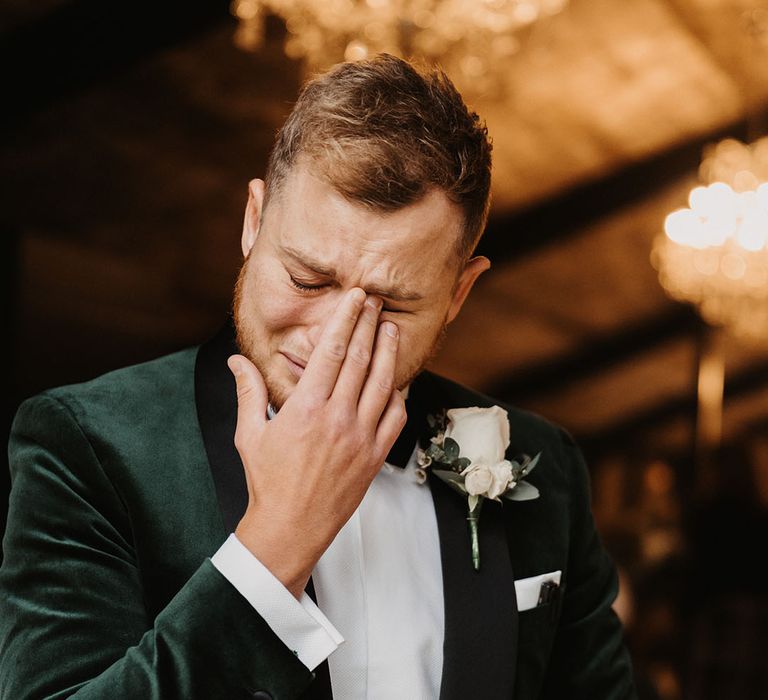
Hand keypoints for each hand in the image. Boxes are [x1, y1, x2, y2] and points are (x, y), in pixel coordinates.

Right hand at [228, 288, 405, 597]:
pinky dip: (399, 393)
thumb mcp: (250, 434)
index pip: (331, 351)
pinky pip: (395, 416)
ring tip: (391, 328)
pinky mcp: (375, 456)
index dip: (346, 319)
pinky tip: (397, 378)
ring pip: (383, 383)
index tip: (355, 298)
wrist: (291, 528)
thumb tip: (236, 360)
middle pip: (360, 359)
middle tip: (376, 301)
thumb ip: (248, 391)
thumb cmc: (267, 482)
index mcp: (305, 408)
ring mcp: (361, 437)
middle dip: (369, 324)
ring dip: (389, 351)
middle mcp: (337, 418)